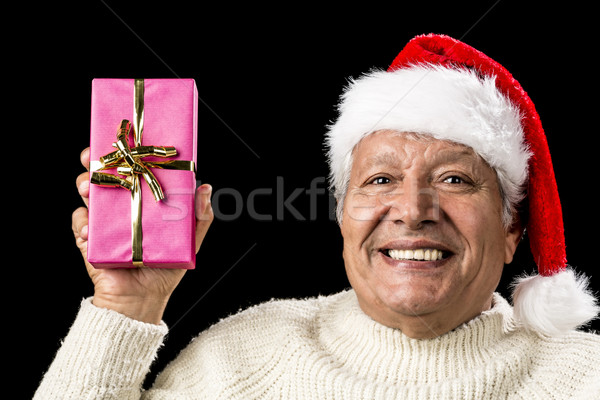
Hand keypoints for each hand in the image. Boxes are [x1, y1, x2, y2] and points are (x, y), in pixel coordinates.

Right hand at [72, 148, 212, 323]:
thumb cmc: (168, 267)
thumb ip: (199, 216)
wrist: (144, 299)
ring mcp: (104, 223)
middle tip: (92, 158)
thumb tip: (205, 187)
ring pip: (88, 195)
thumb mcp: (189, 240)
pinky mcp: (90, 240)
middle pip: (105, 177)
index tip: (122, 141)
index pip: (133, 171)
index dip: (125, 155)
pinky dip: (83, 223)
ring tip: (90, 189)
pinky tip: (91, 230)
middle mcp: (122, 207)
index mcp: (144, 201)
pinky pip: (80, 224)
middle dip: (94, 163)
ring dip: (85, 186)